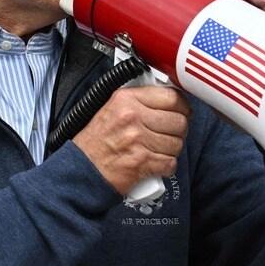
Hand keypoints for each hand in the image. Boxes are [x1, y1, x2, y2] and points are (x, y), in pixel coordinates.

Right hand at [73, 85, 189, 194]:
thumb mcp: (111, 108)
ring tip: (159, 149)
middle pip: (178, 121)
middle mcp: (133, 117)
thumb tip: (167, 97)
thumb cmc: (95, 141)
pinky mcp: (142, 162)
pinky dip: (166, 166)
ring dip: (172, 149)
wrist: (82, 168)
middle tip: (170, 133)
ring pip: (177, 144)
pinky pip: (170, 163)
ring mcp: (138, 140)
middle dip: (179, 130)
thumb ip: (138, 100)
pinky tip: (156, 163)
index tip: (181, 111)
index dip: (182, 106)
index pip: (171, 97)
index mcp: (126, 99)